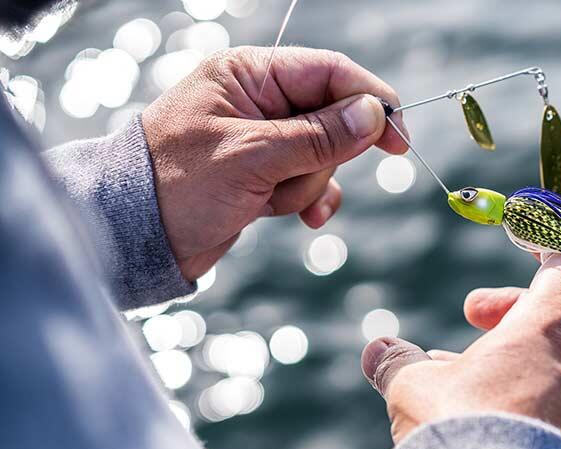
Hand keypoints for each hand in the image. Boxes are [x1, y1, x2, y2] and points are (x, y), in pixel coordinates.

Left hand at [141, 46, 408, 280]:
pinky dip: (309, 199)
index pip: (330, 73)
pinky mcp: (264, 173)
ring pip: (324, 156)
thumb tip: (374, 115)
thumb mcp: (252, 157)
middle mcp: (259, 100)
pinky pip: (310, 180)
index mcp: (250, 75)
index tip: (399, 138)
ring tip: (268, 199)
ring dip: (307, 185)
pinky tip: (299, 218)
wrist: (135, 238)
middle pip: (333, 118)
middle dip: (324, 157)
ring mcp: (263, 138)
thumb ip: (318, 136)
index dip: (371, 102)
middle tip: (295, 178)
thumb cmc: (178, 186)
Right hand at [360, 254, 560, 448]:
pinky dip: (525, 397)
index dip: (548, 246)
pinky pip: (556, 406)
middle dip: (513, 313)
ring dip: (513, 358)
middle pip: (560, 315)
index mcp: (547, 331)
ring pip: (555, 364)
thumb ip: (397, 363)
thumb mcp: (414, 389)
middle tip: (474, 319)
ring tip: (461, 373)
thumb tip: (376, 350)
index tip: (520, 238)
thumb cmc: (461, 433)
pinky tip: (485, 417)